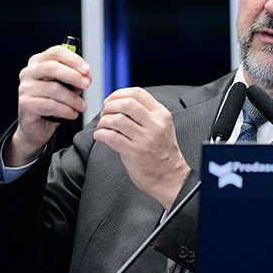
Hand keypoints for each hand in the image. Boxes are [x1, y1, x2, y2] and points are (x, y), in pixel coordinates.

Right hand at [5, 44, 91, 166]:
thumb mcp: (67, 87)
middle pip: (52, 67)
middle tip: (86, 85)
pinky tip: (72, 114)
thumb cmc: (53, 102)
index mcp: (39, 62)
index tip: (87, 70)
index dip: (73, 60)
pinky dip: (66, 110)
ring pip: (53, 89)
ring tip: (82, 106)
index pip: (56, 52)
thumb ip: (76, 78)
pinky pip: (50, 105)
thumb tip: (87, 76)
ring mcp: (25, 88)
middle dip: (73, 76)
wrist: (37, 126)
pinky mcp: (25, 104)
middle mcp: (29, 72)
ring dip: (73, 99)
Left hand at [93, 87, 190, 208]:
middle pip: (126, 103)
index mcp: (162, 115)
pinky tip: (100, 137)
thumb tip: (119, 105)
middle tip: (104, 113)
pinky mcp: (134, 152)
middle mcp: (155, 124)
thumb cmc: (164, 154)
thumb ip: (146, 115)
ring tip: (102, 127)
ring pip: (116, 119)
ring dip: (103, 122)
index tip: (110, 100)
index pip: (138, 93)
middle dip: (109, 106)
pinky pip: (110, 137)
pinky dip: (100, 134)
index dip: (119, 94)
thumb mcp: (163, 128)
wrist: (172, 178)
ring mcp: (145, 139)